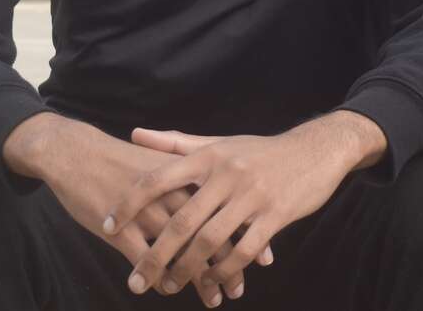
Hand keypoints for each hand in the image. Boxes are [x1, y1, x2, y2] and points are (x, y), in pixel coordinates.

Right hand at [1, 114, 224, 306]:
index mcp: (188, 177)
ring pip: (181, 253)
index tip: (263, 261)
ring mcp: (147, 212)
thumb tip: (223, 206)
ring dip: (198, 280)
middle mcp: (173, 194)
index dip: (246, 236)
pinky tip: (165, 288)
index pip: (226, 211)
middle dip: (228, 266)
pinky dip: (158, 278)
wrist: (77, 153)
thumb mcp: (166, 164)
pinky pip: (144, 259)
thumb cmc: (124, 160)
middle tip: (238, 290)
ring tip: (212, 300)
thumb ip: (192, 184)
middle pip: (210, 235)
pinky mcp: (120, 228)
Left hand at [103, 111, 386, 302]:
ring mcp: (252, 195)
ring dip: (187, 269)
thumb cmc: (260, 151)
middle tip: (136, 280)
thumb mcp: (219, 143)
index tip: (107, 225)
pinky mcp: (275, 214)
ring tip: (170, 287)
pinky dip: (225, 270)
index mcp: (209, 156)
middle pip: (182, 220)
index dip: (129, 203)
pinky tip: (213, 283)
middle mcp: (227, 174)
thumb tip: (134, 134)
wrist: (315, 150)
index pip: (159, 179)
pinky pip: (244, 250)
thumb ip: (175, 143)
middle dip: (155, 254)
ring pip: (210, 240)